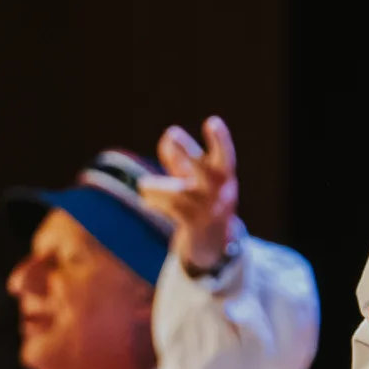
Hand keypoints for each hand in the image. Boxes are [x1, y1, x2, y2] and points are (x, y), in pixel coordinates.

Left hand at [141, 116, 240, 273]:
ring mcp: (209, 209)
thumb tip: (167, 139)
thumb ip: (180, 159)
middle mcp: (220, 192)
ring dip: (155, 187)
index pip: (224, 155)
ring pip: (175, 191)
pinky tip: (146, 202)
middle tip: (172, 132)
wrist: (211, 246)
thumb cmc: (201, 203)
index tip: (212, 122)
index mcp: (224, 176)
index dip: (220, 139)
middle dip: (186, 151)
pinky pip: (169, 208)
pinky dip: (153, 201)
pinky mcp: (195, 225)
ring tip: (145, 187)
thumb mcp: (193, 179)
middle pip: (204, 170)